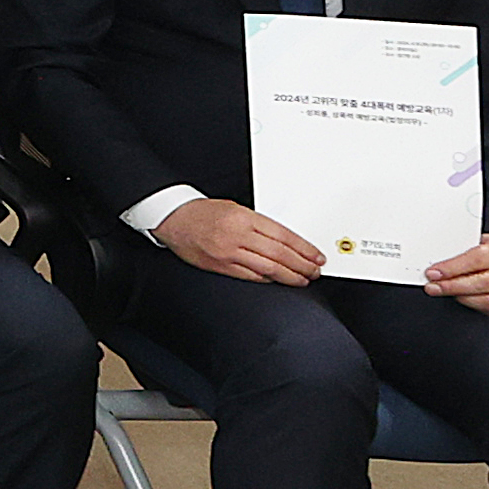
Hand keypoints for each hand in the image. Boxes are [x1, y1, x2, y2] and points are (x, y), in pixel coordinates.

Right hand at [158, 195, 321, 286]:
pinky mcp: (220, 266)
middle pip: (280, 255)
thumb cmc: (202, 212)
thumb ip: (258, 223)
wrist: (173, 219)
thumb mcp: (235, 208)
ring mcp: (228, 253)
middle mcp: (237, 236)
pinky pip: (250, 276)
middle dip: (302, 265)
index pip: (284, 236)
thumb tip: (284, 240)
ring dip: (290, 276)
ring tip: (302, 279)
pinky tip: (277, 280)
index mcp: (244, 218)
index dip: (304, 249)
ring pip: (268, 269)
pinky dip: (267, 279)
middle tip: (315, 271)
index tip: (316, 256)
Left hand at [426, 230, 488, 315]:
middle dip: (452, 287)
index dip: (452, 268)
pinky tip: (466, 300)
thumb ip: (467, 251)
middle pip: (481, 283)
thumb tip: (439, 261)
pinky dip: (476, 307)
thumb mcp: (487, 243)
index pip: (477, 259)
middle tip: (433, 288)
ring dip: (463, 299)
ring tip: (448, 294)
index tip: (433, 273)